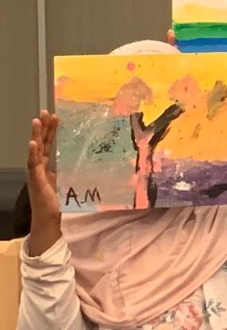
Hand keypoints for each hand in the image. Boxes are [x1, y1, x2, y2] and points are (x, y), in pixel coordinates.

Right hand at [24, 112, 61, 255]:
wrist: (49, 217)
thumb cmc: (59, 200)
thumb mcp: (68, 179)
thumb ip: (73, 169)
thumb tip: (91, 158)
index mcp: (46, 165)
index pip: (48, 143)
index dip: (50, 130)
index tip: (55, 116)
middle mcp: (39, 166)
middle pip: (41, 143)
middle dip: (43, 127)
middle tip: (45, 112)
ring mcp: (35, 172)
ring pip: (35, 150)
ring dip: (35, 135)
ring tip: (36, 121)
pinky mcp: (34, 180)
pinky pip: (32, 164)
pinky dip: (32, 153)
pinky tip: (32, 143)